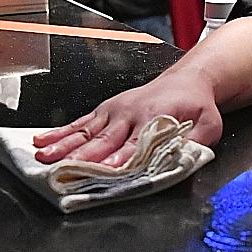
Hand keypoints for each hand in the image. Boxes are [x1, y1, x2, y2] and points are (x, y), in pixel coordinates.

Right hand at [33, 69, 223, 166]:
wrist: (187, 79)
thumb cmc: (196, 105)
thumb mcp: (208, 125)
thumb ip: (194, 144)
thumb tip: (182, 160)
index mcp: (153, 119)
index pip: (133, 146)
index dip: (118, 161)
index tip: (104, 172)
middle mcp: (129, 115)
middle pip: (102, 141)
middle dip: (80, 157)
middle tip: (60, 170)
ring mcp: (114, 112)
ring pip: (85, 131)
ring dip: (63, 145)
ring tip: (43, 156)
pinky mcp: (105, 110)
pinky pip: (80, 123)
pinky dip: (60, 132)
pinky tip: (43, 140)